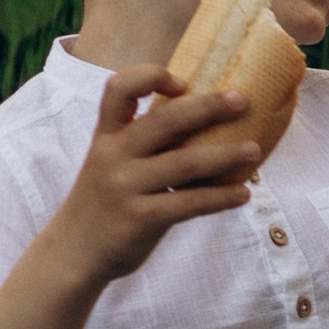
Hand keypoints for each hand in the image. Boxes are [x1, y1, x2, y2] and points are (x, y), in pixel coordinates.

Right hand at [42, 65, 257, 285]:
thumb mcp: (112, 163)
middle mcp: (112, 155)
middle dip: (206, 107)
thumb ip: (145, 144)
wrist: (74, 252)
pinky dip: (220, 198)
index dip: (148, 76)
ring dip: (225, 154)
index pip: (117, 90)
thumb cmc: (107, 201)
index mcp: (106, 136)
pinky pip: (190, 203)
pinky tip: (243, 194)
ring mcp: (124, 187)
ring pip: (184, 163)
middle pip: (164, 120)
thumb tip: (207, 124)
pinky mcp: (140, 218)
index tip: (180, 81)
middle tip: (242, 100)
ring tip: (254, 150)